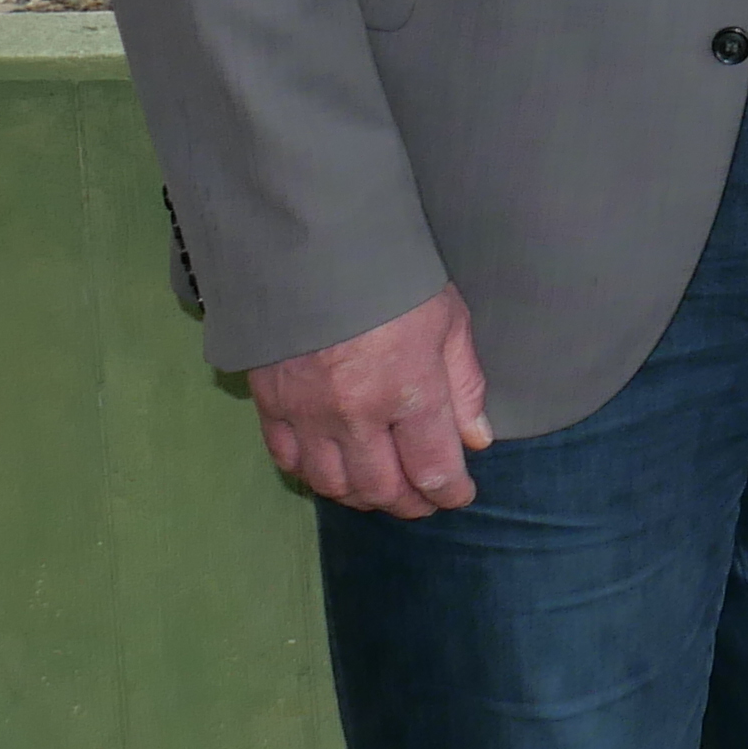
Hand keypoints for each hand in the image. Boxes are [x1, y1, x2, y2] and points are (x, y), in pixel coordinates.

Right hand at [247, 287, 490, 517]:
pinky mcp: (270, 402)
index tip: (459, 495)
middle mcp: (356, 414)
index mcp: (409, 391)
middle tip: (424, 501)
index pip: (433, 470)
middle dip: (410, 504)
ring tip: (382, 490)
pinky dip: (313, 475)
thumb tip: (477, 441)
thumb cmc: (394, 277)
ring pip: (334, 484)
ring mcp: (308, 413)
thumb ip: (464, 386)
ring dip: (362, 497)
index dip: (450, 493)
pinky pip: (288, 460)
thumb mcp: (449, 320)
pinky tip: (333, 469)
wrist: (315, 244)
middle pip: (383, 488)